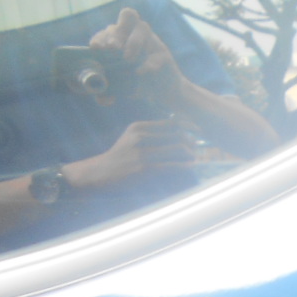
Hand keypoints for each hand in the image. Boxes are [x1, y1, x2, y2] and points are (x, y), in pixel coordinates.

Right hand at [64, 120, 193, 190]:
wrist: (99, 174)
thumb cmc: (120, 158)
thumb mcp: (131, 139)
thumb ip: (150, 134)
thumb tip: (178, 132)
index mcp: (138, 127)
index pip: (171, 123)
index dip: (188, 127)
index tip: (197, 132)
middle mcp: (140, 136)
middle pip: (177, 135)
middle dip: (191, 142)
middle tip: (196, 148)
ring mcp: (143, 153)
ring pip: (178, 149)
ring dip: (190, 154)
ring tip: (194, 158)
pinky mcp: (145, 169)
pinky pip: (173, 166)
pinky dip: (185, 166)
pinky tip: (190, 166)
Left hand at [89, 7, 184, 103]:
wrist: (166, 94)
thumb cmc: (140, 85)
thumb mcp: (121, 88)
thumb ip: (109, 92)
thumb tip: (101, 99)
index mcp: (120, 39)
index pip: (107, 30)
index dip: (101, 36)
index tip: (97, 49)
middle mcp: (135, 35)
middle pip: (126, 17)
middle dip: (116, 33)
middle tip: (113, 49)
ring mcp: (151, 42)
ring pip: (142, 27)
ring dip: (133, 42)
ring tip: (129, 60)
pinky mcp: (164, 54)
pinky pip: (156, 53)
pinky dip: (148, 64)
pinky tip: (141, 73)